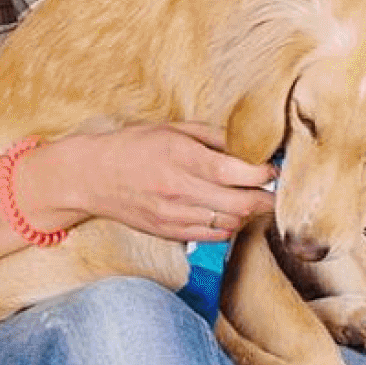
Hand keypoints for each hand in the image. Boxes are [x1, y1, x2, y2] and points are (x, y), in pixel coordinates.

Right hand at [26, 121, 273, 244]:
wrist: (92, 176)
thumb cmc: (133, 147)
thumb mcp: (172, 129)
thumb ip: (213, 136)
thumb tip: (250, 144)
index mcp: (182, 156)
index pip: (238, 171)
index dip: (264, 173)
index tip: (271, 169)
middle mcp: (180, 188)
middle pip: (241, 203)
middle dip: (266, 200)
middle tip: (273, 193)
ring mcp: (174, 214)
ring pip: (229, 223)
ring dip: (246, 214)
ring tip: (250, 202)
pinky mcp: (169, 232)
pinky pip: (212, 236)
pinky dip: (227, 227)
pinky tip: (226, 214)